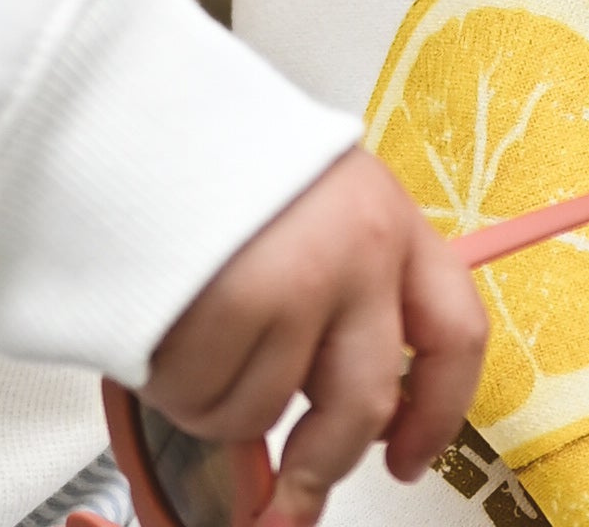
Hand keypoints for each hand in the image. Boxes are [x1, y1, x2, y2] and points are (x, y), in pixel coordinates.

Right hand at [143, 150, 487, 522]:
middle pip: (363, 405)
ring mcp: (297, 280)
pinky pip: (202, 402)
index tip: (408, 455)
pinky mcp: (230, 307)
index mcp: (387, 218)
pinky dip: (173, 385)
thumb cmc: (210, 151)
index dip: (439, 412)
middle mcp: (357, 250)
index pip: (457, 332)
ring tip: (192, 327)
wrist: (131, 101)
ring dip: (219, 400)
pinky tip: (162, 323)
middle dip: (317, 468)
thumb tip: (323, 423)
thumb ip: (331, 301)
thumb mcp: (304, 205)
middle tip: (282, 501)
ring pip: (265, 411)